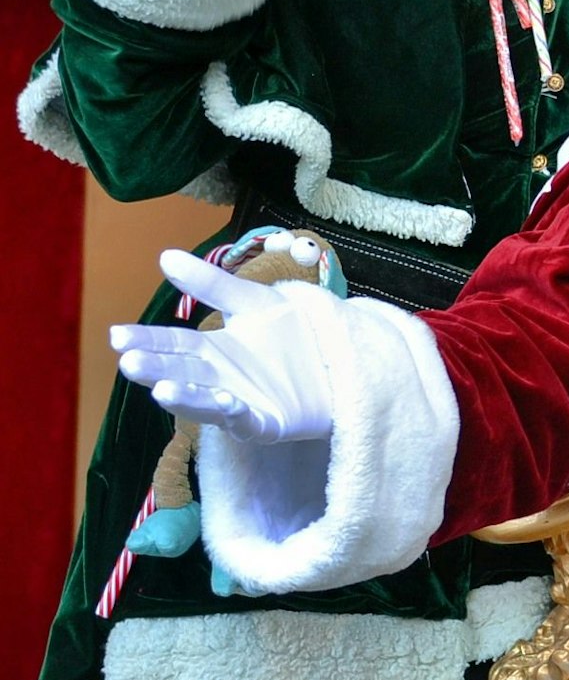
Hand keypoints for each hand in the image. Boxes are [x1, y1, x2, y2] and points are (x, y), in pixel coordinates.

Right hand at [110, 250, 333, 443]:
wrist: (340, 358)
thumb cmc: (292, 333)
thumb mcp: (254, 302)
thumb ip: (212, 284)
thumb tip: (164, 255)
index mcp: (211, 349)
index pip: (171, 343)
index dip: (144, 339)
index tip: (116, 335)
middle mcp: (218, 378)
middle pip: (181, 372)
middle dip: (156, 368)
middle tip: (129, 361)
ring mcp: (240, 403)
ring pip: (206, 402)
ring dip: (185, 397)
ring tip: (162, 389)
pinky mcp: (267, 423)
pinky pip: (248, 421)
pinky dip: (235, 413)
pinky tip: (227, 402)